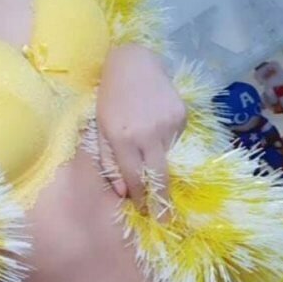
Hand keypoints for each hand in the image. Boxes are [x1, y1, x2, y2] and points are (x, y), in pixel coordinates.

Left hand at [96, 44, 186, 213]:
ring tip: (148, 137)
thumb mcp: (100, 128)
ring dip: (161, 158)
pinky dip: (167, 138)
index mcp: (122, 138)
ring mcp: (168, 125)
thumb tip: (122, 192)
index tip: (146, 213)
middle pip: (159, 176)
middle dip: (162, 200)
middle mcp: (147, 134)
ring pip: (169, 156)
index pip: (135, 178)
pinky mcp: (182, 115)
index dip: (141, 198)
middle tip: (166, 218)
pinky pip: (176, 139)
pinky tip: (156, 121)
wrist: (134, 62)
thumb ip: (109, 161)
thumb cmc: (110, 97)